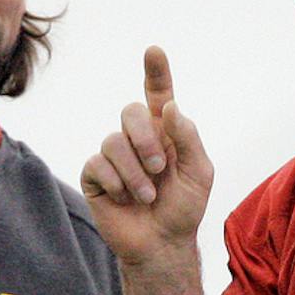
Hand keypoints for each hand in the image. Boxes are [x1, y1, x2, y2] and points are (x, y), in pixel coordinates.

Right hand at [80, 47, 212, 265]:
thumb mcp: (198, 173)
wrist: (161, 243)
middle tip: (159, 169)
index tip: (154, 51)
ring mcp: (114, 156)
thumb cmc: (184, 208)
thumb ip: (187, 138)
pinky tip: (125, 199)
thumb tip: (169, 107)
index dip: (155, 71)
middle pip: (130, 111)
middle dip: (145, 139)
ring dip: (134, 172)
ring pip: (113, 141)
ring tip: (147, 195)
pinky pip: (98, 164)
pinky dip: (116, 183)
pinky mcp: (95, 176)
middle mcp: (137, 138)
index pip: (158, 94)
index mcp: (165, 132)